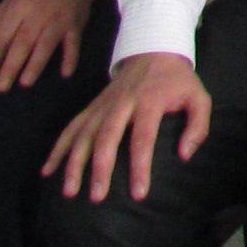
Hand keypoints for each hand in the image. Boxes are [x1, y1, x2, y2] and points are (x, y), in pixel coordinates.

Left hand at [0, 0, 104, 92]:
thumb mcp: (12, 0)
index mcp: (18, 8)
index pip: (2, 37)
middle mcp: (37, 15)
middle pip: (22, 44)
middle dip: (10, 67)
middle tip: (1, 88)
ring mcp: (58, 21)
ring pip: (45, 45)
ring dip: (35, 64)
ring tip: (25, 83)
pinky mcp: (75, 26)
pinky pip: (73, 44)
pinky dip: (71, 58)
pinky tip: (65, 74)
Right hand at [45, 52, 210, 202]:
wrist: (152, 49)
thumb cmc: (177, 81)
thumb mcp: (198, 96)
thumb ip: (198, 126)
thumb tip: (184, 155)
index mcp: (149, 101)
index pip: (143, 138)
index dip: (140, 167)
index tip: (138, 193)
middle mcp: (121, 103)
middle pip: (106, 137)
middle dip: (100, 169)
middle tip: (96, 198)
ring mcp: (103, 105)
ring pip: (84, 134)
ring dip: (74, 162)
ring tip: (69, 191)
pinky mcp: (91, 106)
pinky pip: (71, 127)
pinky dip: (58, 148)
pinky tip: (48, 170)